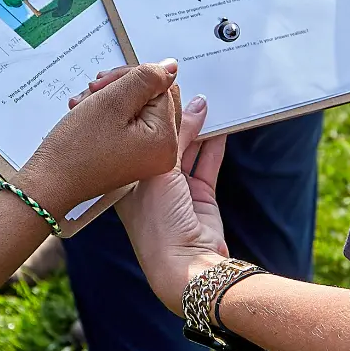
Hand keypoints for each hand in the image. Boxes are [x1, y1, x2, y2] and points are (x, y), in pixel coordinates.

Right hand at [18, 61, 180, 220]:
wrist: (50, 181)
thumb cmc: (77, 147)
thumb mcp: (114, 100)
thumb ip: (148, 78)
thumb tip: (171, 66)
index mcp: (166, 140)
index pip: (162, 85)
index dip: (132, 78)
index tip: (103, 84)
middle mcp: (164, 151)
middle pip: (152, 95)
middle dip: (121, 87)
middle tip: (94, 92)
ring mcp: (149, 155)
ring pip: (138, 105)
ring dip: (110, 97)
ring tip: (86, 104)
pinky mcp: (134, 155)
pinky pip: (130, 122)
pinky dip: (109, 112)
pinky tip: (88, 112)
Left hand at [117, 90, 229, 314]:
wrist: (185, 267)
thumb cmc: (158, 220)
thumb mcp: (160, 169)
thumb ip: (174, 134)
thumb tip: (185, 97)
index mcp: (127, 177)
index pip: (136, 134)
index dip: (146, 111)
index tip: (156, 84)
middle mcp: (149, 182)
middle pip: (163, 140)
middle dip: (173, 115)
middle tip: (182, 83)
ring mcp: (176, 191)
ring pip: (188, 148)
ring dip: (197, 125)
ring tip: (205, 95)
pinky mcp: (201, 197)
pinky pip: (207, 162)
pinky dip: (215, 143)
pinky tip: (222, 122)